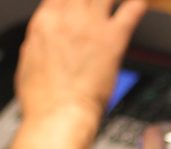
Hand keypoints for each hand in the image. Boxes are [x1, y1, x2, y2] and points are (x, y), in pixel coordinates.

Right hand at [15, 0, 146, 127]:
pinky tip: (142, 2)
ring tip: (116, 1)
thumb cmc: (43, 99)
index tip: (77, 2)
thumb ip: (39, 42)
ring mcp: (92, 25)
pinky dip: (138, 4)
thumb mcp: (28, 62)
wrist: (59, 114)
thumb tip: (42, 39)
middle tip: (97, 3)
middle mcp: (68, 17)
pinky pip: (131, 10)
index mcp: (45, 22)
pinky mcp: (113, 39)